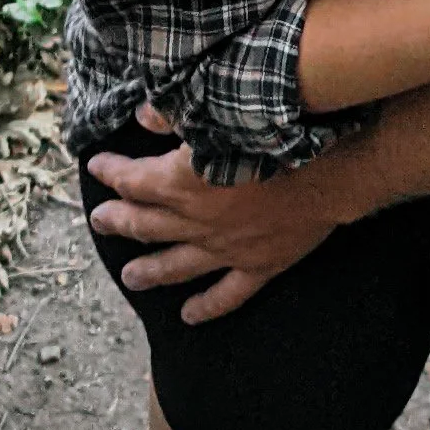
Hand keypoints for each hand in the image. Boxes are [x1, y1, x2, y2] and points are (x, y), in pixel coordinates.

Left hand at [86, 118, 339, 321]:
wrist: (331, 172)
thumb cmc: (277, 135)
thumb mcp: (220, 112)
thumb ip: (175, 114)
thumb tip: (142, 115)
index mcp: (182, 183)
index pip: (134, 180)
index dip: (112, 172)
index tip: (97, 165)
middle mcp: (197, 222)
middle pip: (146, 225)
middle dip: (119, 221)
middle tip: (101, 221)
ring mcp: (226, 250)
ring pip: (177, 266)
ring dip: (150, 271)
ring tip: (129, 278)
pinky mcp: (258, 266)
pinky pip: (226, 294)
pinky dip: (206, 308)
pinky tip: (189, 316)